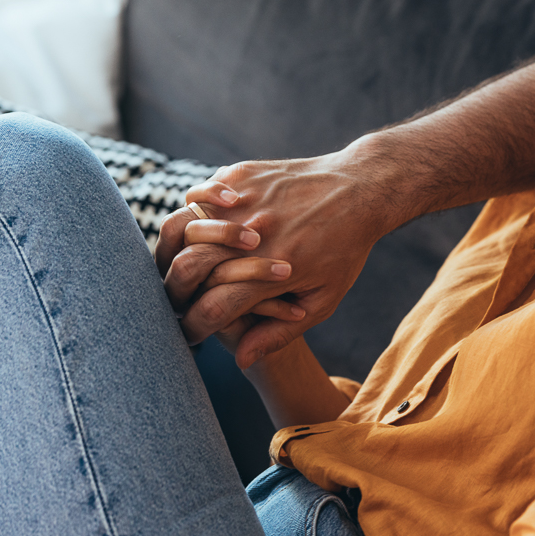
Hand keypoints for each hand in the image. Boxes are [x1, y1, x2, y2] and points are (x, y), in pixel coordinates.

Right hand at [164, 143, 399, 367]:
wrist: (361, 190)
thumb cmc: (346, 250)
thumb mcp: (324, 299)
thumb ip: (280, 333)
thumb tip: (240, 360)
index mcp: (274, 272)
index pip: (212, 309)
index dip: (194, 327)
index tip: (191, 333)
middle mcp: (255, 237)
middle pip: (187, 268)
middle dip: (174, 291)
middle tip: (176, 299)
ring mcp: (246, 202)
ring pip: (182, 226)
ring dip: (174, 249)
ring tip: (180, 262)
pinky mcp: (242, 175)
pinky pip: (199, 194)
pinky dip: (192, 210)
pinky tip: (202, 220)